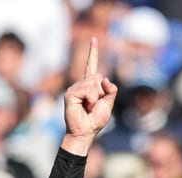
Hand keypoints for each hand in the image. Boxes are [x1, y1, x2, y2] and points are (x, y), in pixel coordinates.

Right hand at [62, 37, 116, 154]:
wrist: (85, 133)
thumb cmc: (95, 121)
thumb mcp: (108, 105)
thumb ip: (111, 91)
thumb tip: (105, 79)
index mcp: (89, 86)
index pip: (91, 66)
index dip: (93, 53)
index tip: (94, 39)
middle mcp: (81, 84)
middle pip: (99, 77)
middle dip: (102, 93)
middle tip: (94, 105)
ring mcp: (75, 88)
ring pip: (94, 84)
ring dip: (96, 98)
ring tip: (89, 108)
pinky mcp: (71, 93)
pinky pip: (88, 90)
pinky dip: (91, 100)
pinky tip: (85, 107)